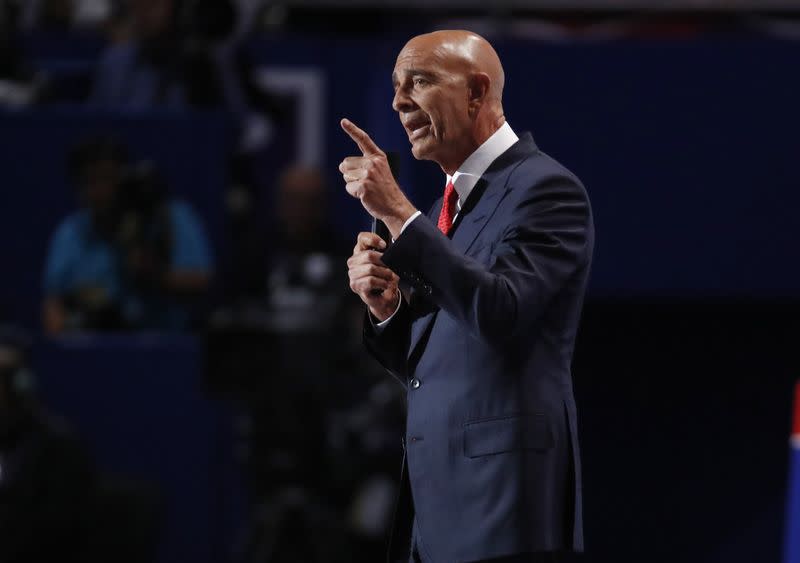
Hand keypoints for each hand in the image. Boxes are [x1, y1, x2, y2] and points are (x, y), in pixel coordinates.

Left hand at [339, 118, 417, 238]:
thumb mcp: (379, 171)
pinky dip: (354, 193)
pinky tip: (365, 195)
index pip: (363, 140)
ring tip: (367, 188)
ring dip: (352, 184)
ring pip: (346, 176)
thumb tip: (342, 166)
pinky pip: (348, 187)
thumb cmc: (384, 189)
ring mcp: (368, 174)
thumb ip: (364, 164)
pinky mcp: (364, 186)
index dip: (352, 130)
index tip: (343, 121)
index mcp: (378, 157)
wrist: (395, 206)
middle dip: (350, 174)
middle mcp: (373, 163)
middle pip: (346, 164)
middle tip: (366, 182)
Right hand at [347, 232, 399, 320]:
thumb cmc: (385, 278)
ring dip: (384, 275)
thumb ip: (386, 253)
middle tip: (390, 269)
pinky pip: (370, 280)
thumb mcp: (388, 263)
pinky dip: (381, 283)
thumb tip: (389, 250)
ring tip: (388, 279)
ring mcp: (353, 274)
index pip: (362, 238)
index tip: (384, 245)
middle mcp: (353, 262)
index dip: (373, 239)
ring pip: (370, 269)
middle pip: (368, 255)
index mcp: (360, 252)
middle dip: (384, 263)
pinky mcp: (356, 285)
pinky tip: (384, 285)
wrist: (385, 297)